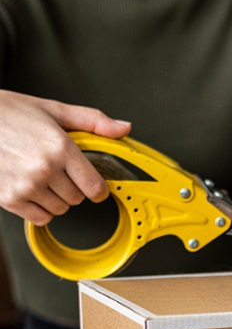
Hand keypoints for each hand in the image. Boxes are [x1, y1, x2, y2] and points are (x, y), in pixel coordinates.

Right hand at [0, 90, 130, 224]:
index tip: (94, 185)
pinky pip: (40, 218)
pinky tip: (31, 188)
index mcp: (59, 147)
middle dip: (73, 187)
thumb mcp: (53, 110)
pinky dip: (39, 208)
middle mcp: (44, 168)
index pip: (95, 187)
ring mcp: (26, 186)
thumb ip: (92, 121)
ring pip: (60, 210)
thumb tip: (123, 129)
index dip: (98, 188)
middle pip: (78, 199)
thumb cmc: (9, 113)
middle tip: (57, 170)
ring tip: (40, 175)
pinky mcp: (10, 199)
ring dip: (56, 198)